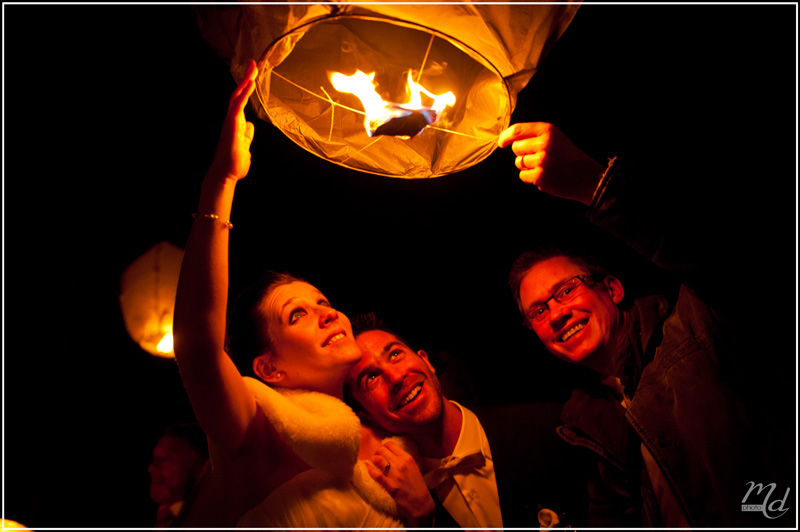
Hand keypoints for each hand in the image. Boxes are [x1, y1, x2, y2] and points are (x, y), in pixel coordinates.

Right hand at [207, 59, 257, 181]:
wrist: (225, 175)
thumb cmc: (234, 163)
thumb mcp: (245, 145)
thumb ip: (247, 135)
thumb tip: (250, 125)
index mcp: (236, 122)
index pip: (241, 100)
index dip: (247, 86)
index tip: (253, 73)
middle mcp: (232, 118)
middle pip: (238, 93)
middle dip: (246, 77)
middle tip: (254, 62)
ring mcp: (231, 121)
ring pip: (237, 96)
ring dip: (245, 81)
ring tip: (253, 67)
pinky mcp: (231, 125)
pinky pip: (238, 105)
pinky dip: (244, 93)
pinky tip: (250, 84)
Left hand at [365, 440, 433, 526]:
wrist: (421, 504)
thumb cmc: (418, 487)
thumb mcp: (413, 468)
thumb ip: (403, 461)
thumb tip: (390, 455)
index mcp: (407, 458)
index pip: (390, 445)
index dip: (383, 446)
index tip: (381, 451)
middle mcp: (401, 464)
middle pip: (382, 450)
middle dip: (376, 452)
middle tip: (375, 457)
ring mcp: (395, 474)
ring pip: (378, 459)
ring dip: (372, 459)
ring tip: (371, 461)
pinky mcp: (390, 485)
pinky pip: (376, 474)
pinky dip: (370, 469)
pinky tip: (367, 466)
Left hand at [498, 122, 604, 204]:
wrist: (587, 177)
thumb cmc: (569, 157)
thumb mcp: (556, 138)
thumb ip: (535, 136)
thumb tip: (509, 140)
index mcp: (548, 131)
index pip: (517, 130)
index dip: (506, 136)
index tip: (501, 143)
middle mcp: (544, 143)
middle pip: (516, 148)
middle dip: (522, 153)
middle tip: (538, 157)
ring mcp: (542, 161)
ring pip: (518, 163)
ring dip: (527, 166)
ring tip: (544, 167)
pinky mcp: (540, 176)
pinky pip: (523, 175)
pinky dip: (530, 177)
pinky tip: (545, 175)